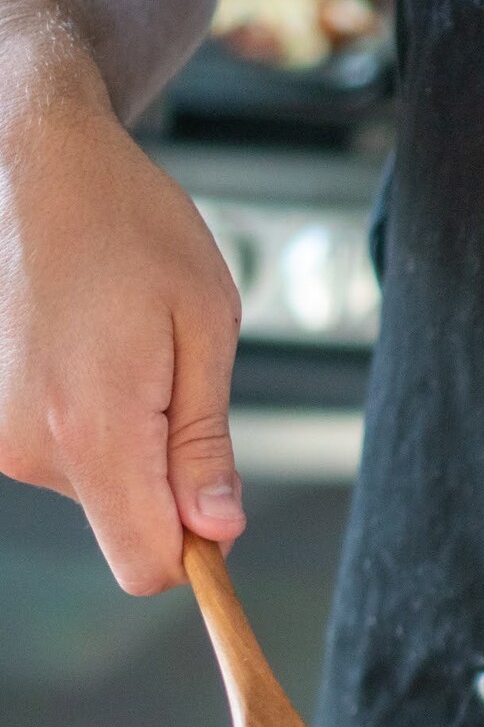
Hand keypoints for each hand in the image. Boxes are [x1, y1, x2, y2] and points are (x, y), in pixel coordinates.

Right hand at [0, 70, 244, 593]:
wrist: (35, 161)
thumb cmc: (130, 226)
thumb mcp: (204, 326)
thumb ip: (207, 441)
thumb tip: (218, 531)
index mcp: (92, 428)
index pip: (146, 564)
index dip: (197, 549)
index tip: (219, 502)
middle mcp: (29, 445)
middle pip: (126, 527)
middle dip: (169, 481)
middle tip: (175, 381)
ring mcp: (0, 434)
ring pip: (99, 489)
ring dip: (132, 439)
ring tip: (129, 349)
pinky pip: (66, 455)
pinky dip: (95, 420)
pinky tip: (94, 350)